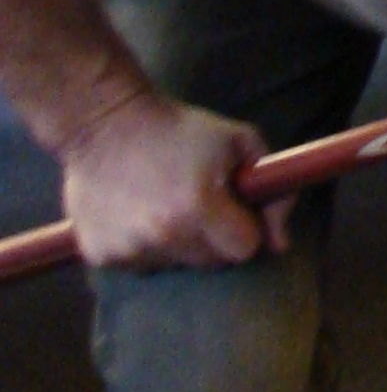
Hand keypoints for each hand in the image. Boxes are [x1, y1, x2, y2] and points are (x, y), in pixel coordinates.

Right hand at [61, 91, 287, 269]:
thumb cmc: (180, 130)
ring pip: (177, 266)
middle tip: (202, 203)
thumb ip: (275, 191)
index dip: (247, 228)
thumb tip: (281, 245)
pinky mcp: (100, 255)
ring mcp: (127, 249)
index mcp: (199, 207)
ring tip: (167, 203)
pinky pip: (142, 265)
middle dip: (217, 238)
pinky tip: (139, 212)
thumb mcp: (241, 142)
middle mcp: (162, 235)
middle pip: (213, 263)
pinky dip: (147, 247)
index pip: (244, 249)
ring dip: (181, 244)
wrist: (104, 124)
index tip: (236, 208)